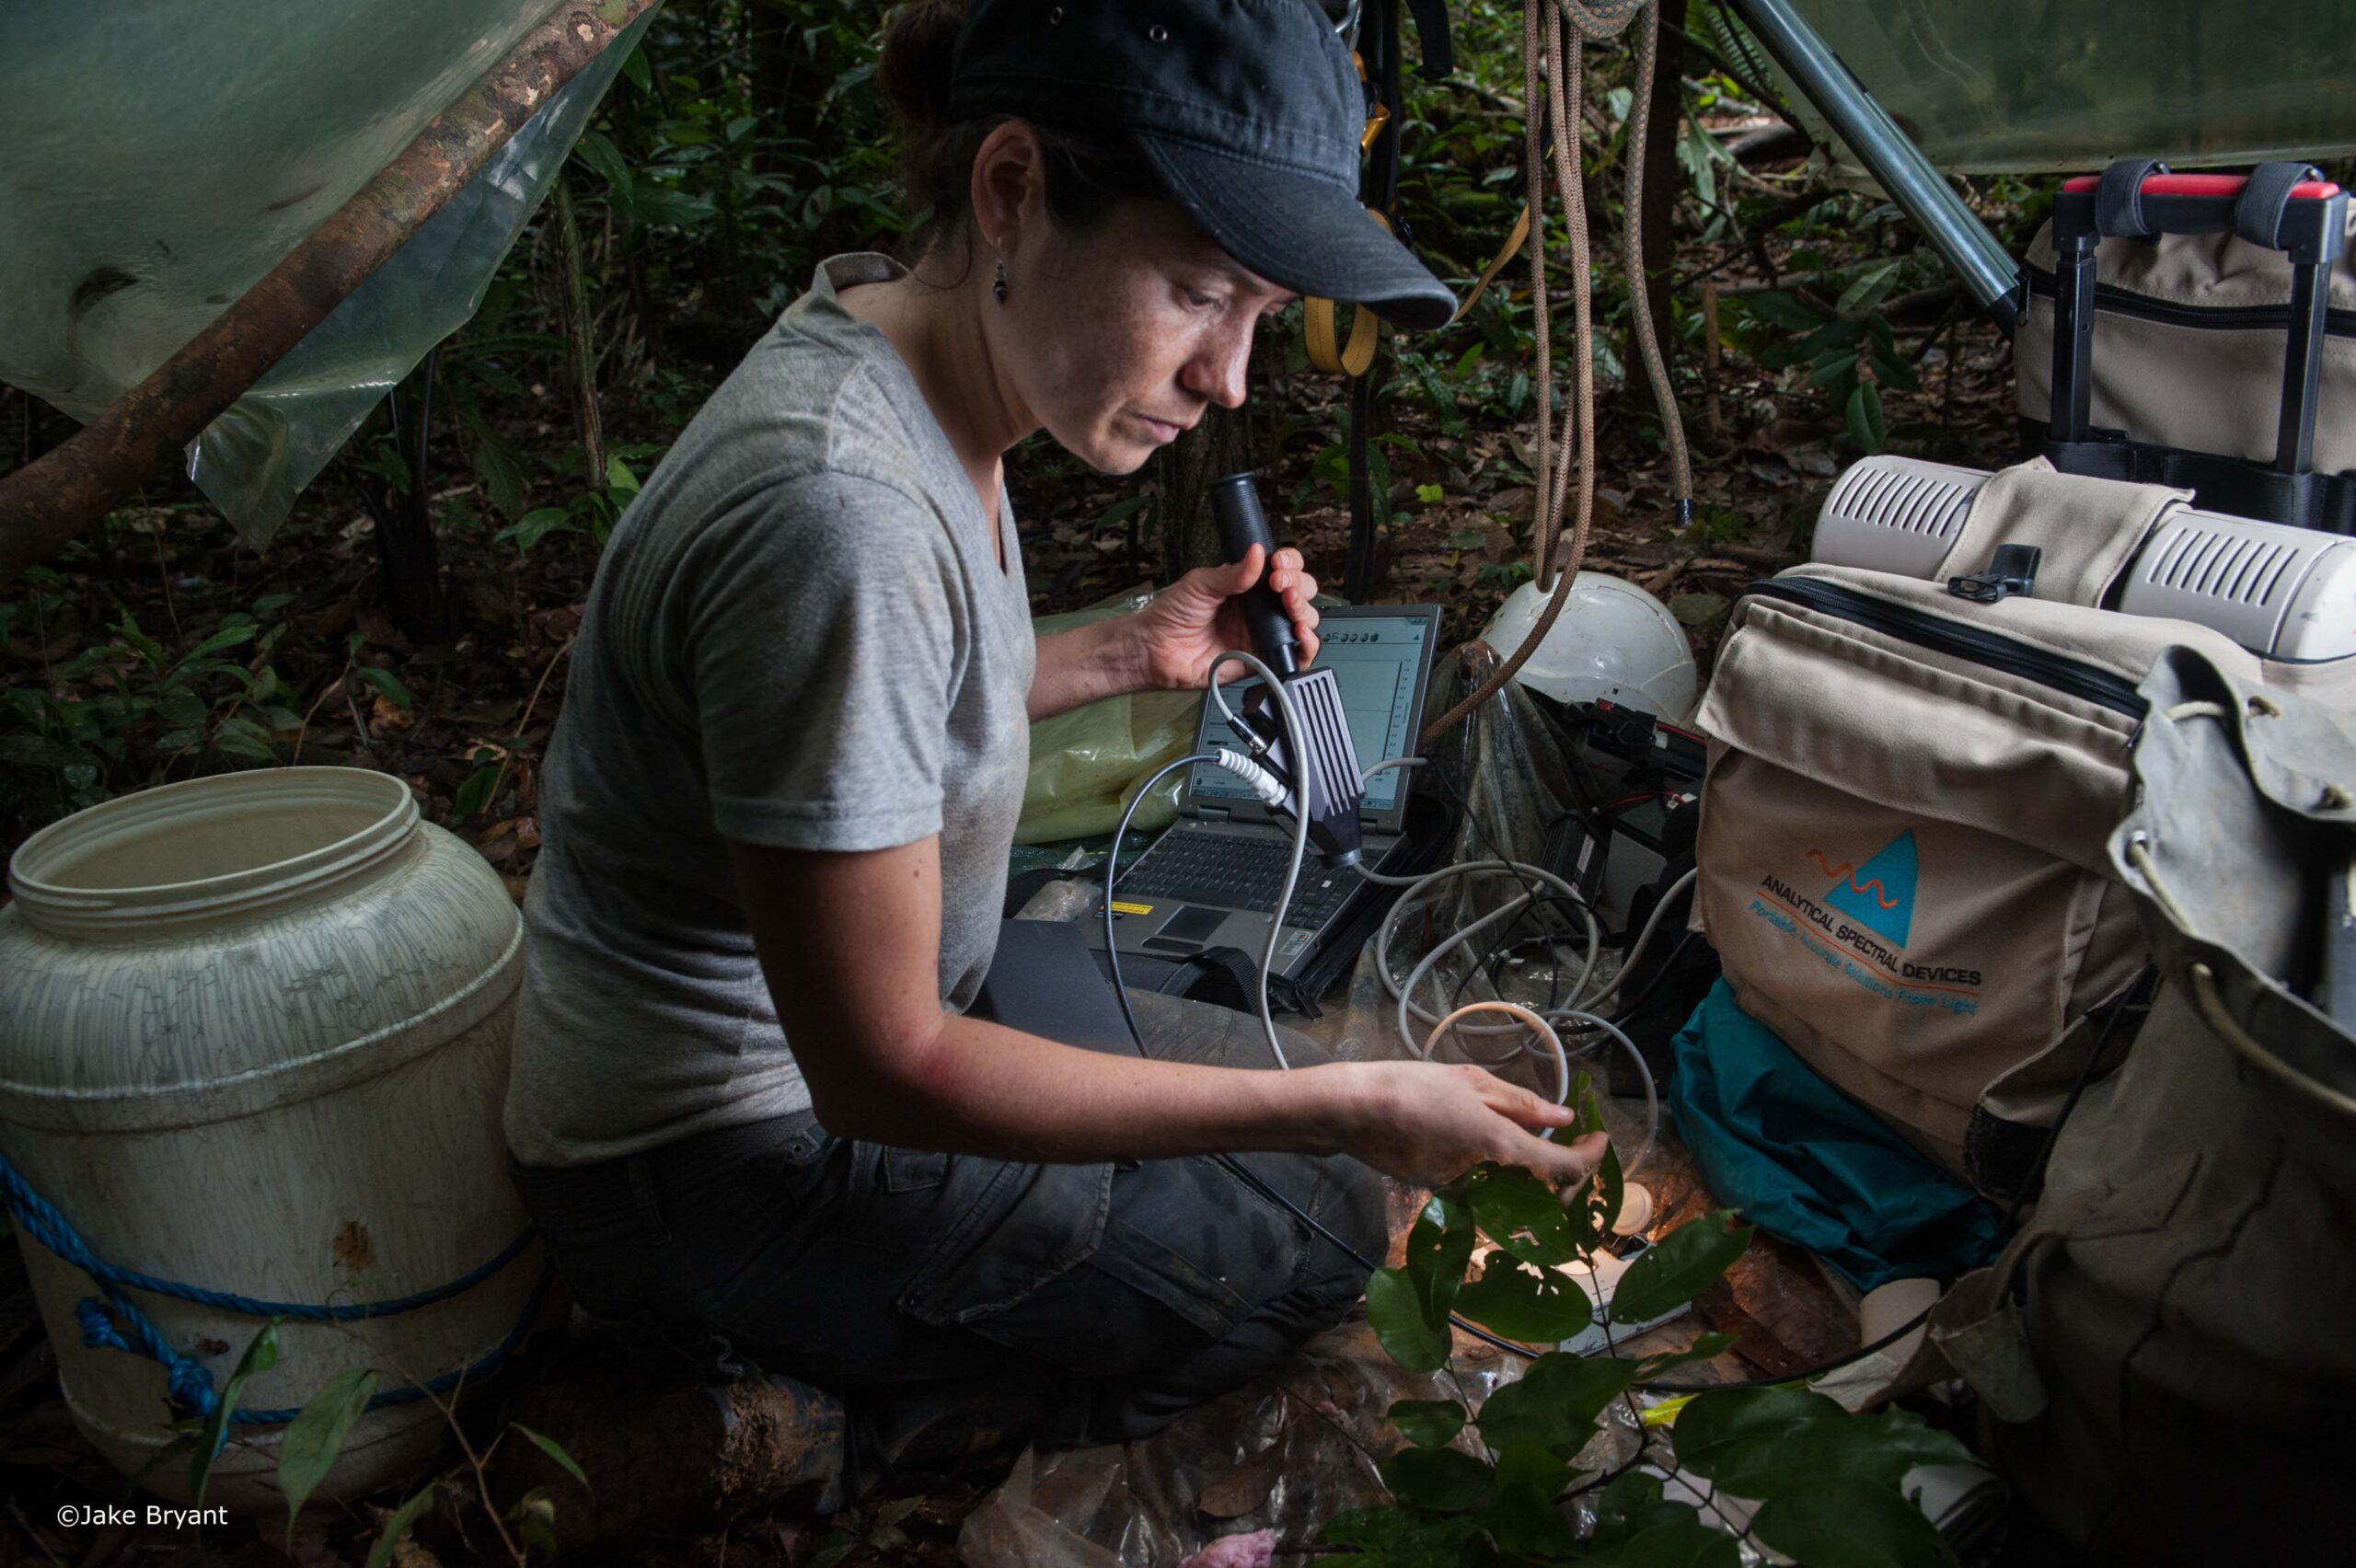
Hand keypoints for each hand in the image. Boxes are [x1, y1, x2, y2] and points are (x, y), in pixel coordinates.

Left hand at [1131, 544, 1320, 690]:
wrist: (1155, 649)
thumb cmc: (1171, 616)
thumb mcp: (1201, 583)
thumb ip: (1232, 573)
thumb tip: (1258, 553)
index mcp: (1247, 587)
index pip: (1284, 570)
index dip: (1289, 565)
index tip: (1278, 564)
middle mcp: (1259, 610)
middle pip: (1300, 593)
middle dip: (1299, 585)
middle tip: (1281, 585)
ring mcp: (1262, 635)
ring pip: (1303, 621)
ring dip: (1304, 611)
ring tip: (1289, 605)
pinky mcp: (1262, 660)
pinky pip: (1295, 656)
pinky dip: (1307, 646)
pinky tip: (1300, 634)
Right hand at [1322, 1061, 1610, 1197]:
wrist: (1354, 1113)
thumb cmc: (1413, 1087)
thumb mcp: (1472, 1082)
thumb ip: (1522, 1104)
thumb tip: (1562, 1118)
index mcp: (1501, 1148)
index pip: (1565, 1168)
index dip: (1591, 1156)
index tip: (1599, 1137)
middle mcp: (1488, 1181)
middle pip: (1548, 1193)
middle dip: (1569, 1173)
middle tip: (1572, 1141)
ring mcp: (1465, 1194)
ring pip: (1519, 1196)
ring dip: (1538, 1177)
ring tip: (1537, 1140)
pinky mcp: (1444, 1196)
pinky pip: (1490, 1192)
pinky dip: (1505, 1177)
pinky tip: (1495, 1147)